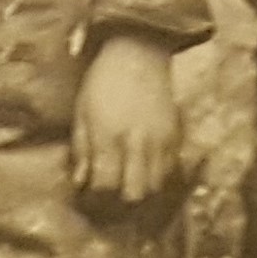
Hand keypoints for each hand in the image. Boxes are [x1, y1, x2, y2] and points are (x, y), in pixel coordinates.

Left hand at [71, 31, 182, 212]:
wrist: (139, 52)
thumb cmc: (102, 82)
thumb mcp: (81, 114)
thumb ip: (82, 151)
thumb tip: (81, 183)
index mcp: (109, 136)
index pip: (104, 187)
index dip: (94, 200)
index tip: (87, 199)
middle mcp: (137, 143)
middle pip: (134, 196)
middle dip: (118, 205)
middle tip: (107, 199)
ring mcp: (160, 142)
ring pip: (155, 189)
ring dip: (138, 194)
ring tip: (125, 188)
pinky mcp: (175, 138)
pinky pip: (169, 173)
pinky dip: (156, 180)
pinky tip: (143, 173)